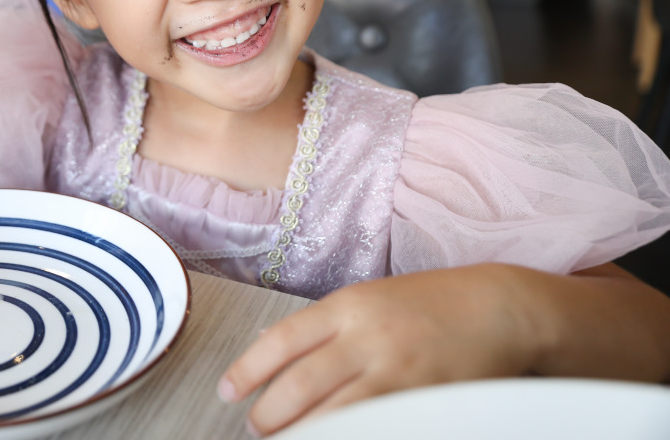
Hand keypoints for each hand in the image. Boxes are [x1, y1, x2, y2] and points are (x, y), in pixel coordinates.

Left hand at [219, 266, 535, 435]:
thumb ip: (326, 328)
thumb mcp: (368, 300)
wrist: (498, 308)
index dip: (247, 370)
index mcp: (347, 306)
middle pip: (300, 385)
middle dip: (270, 414)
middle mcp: (367, 337)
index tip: (228, 391)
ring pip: (335, 415)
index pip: (281, 341)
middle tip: (256, 428)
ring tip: (288, 439)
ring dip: (304, 433)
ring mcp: (397, 372)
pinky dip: (350, 437)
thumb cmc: (429, 304)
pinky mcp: (424, 402)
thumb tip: (272, 351)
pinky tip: (337, 439)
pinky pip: (377, 428)